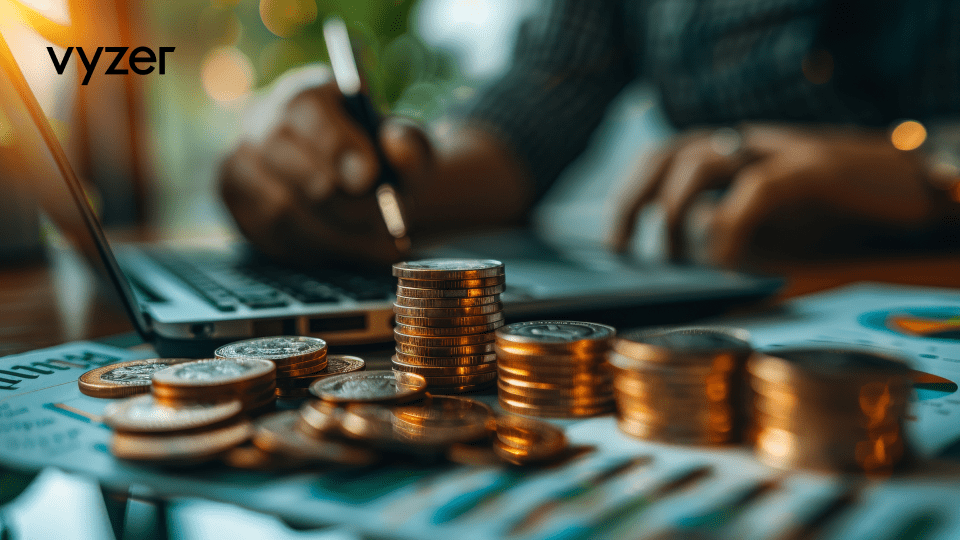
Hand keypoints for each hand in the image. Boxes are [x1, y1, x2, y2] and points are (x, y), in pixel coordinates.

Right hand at [219, 82, 434, 265]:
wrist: (364, 189)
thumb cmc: (385, 161)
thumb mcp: (408, 147)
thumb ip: (410, 145)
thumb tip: (396, 145)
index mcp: (305, 91)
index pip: (305, 107)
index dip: (334, 143)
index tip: (367, 177)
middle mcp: (261, 118)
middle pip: (281, 154)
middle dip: (335, 196)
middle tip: (377, 220)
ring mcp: (240, 161)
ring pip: (277, 205)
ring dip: (332, 232)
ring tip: (375, 243)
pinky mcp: (236, 203)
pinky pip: (269, 234)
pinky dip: (314, 249)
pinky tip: (348, 250)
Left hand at [610, 124, 939, 267]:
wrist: (914, 184)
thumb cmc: (841, 203)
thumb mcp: (776, 212)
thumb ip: (733, 219)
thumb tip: (691, 246)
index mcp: (737, 149)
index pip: (665, 155)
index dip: (632, 192)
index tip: (617, 239)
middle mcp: (750, 142)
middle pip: (668, 153)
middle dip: (634, 199)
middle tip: (623, 250)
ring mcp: (779, 150)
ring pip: (699, 163)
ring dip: (674, 214)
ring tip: (674, 260)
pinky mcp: (812, 167)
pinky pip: (754, 190)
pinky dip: (729, 226)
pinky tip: (723, 260)